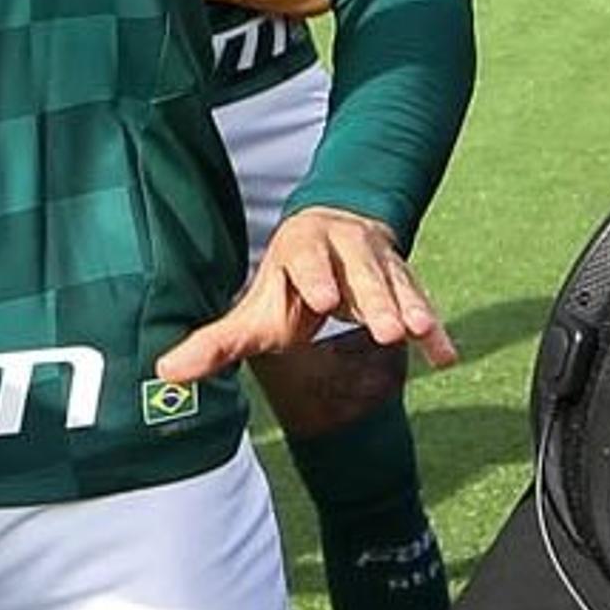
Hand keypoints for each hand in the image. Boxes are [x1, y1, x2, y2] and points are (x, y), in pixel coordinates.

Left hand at [157, 209, 454, 384]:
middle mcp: (345, 249)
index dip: (314, 276)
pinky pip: (423, 304)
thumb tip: (163, 373)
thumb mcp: (254, 311)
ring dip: (410, 308)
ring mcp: (380, 264)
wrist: (335, 236)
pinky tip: (446, 357)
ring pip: (398, 284)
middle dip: (373, 299)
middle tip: (385, 329)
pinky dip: (436, 331)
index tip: (321, 299)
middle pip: (361, 272)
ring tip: (420, 333)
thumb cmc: (288, 286)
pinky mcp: (406, 283)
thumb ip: (216, 343)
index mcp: (301, 249)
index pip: (306, 259)